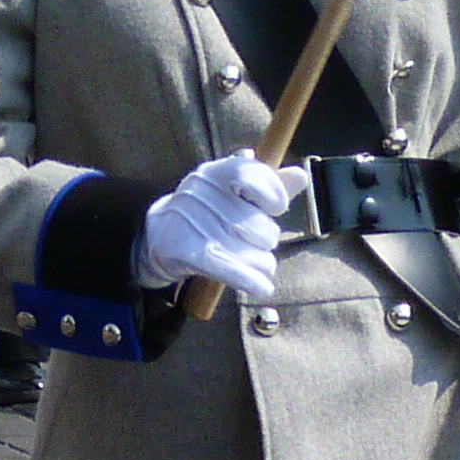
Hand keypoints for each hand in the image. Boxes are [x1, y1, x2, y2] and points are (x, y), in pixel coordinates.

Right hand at [133, 151, 306, 300]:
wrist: (159, 236)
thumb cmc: (207, 212)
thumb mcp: (232, 192)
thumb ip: (268, 184)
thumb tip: (301, 175)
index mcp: (216, 171)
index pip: (254, 175)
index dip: (274, 194)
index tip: (274, 208)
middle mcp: (204, 193)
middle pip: (262, 227)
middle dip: (266, 239)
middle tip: (252, 240)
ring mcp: (196, 222)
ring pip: (254, 254)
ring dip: (260, 264)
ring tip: (250, 262)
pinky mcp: (190, 252)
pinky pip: (230, 269)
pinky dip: (250, 280)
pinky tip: (262, 288)